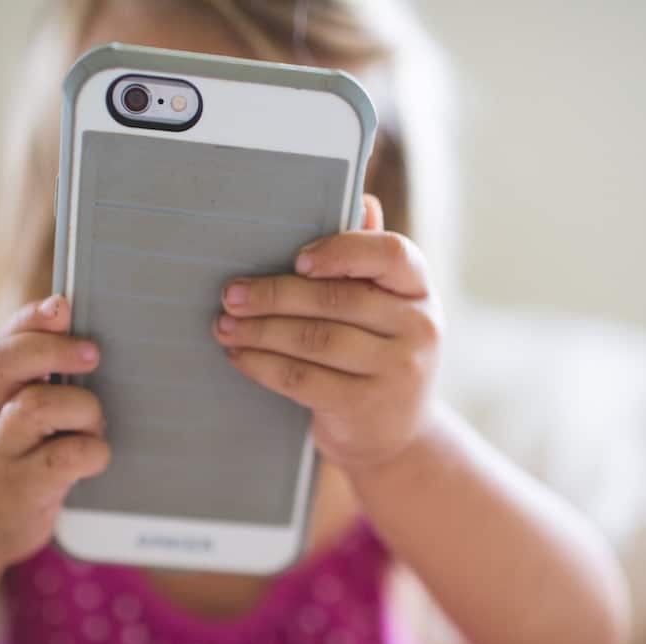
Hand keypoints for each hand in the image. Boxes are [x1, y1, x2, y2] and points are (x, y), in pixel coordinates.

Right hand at [0, 295, 109, 566]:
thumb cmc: (12, 461)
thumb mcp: (15, 417)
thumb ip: (44, 382)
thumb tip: (92, 343)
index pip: (5, 341)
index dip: (31, 320)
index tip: (62, 306)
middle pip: (6, 362)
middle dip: (52, 349)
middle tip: (91, 353)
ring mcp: (5, 452)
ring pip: (37, 407)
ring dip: (81, 407)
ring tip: (94, 422)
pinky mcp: (24, 488)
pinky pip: (65, 457)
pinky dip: (92, 451)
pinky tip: (94, 457)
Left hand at [212, 195, 440, 470]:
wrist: (399, 438)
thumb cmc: (380, 356)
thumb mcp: (387, 309)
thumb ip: (369, 260)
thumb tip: (362, 202)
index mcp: (420, 291)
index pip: (392, 254)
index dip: (342, 250)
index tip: (298, 258)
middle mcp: (418, 328)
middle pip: (336, 299)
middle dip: (274, 295)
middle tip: (231, 294)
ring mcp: (395, 371)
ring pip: (315, 340)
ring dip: (260, 330)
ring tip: (225, 325)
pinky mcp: (364, 406)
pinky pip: (301, 379)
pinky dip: (263, 364)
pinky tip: (239, 356)